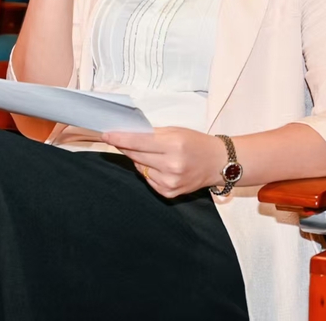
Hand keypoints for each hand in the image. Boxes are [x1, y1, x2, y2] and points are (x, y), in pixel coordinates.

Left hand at [103, 127, 226, 197]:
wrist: (218, 163)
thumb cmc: (197, 144)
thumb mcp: (176, 131)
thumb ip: (152, 134)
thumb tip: (127, 135)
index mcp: (174, 145)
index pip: (138, 142)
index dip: (120, 138)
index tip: (107, 135)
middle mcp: (171, 166)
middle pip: (136, 155)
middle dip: (126, 147)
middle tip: (119, 139)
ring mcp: (170, 182)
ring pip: (140, 168)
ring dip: (140, 159)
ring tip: (155, 154)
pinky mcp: (169, 193)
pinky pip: (148, 180)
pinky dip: (149, 171)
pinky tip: (161, 166)